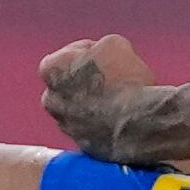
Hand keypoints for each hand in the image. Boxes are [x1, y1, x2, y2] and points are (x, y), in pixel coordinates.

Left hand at [39, 33, 157, 159]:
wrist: (139, 123)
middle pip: (72, 83)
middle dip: (89, 79)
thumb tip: (103, 55)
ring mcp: (65, 126)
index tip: (111, 57)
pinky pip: (94, 128)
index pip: (71, 53)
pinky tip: (124, 116)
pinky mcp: (84, 146)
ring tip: (123, 97)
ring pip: (82, 108)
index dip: (93, 51)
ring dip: (98, 102)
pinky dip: (105, 122)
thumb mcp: (115, 44)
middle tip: (116, 77)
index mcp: (51, 70)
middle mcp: (51, 100)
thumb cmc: (124, 79)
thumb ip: (100, 47)